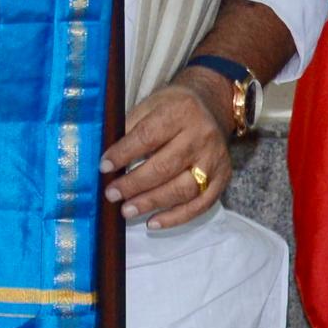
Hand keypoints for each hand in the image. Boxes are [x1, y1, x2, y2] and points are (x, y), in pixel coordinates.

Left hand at [105, 75, 236, 227]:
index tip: (104, 167)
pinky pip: (200, 204)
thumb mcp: (150, 105)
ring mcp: (214, 159)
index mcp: (181, 112)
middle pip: (165, 167)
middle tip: (112, 195)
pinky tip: (153, 222)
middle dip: (134, 184)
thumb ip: (130, 128)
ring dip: (152, 203)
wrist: (211, 106)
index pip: (148, 136)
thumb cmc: (173, 108)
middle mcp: (202, 136)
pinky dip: (176, 217)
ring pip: (183, 189)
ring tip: (127, 210)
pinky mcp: (223, 178)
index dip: (124, 154)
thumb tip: (108, 160)